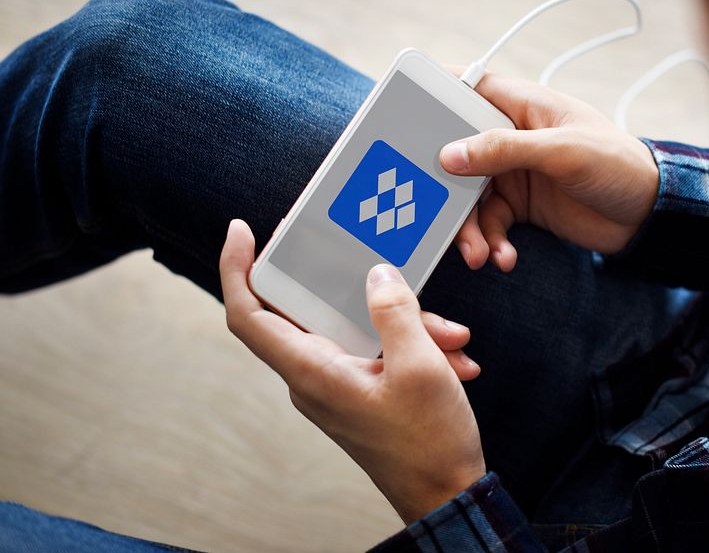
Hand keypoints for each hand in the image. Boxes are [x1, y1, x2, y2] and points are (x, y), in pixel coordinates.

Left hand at [220, 219, 485, 522]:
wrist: (446, 495)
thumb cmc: (428, 444)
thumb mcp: (420, 368)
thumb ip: (395, 312)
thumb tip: (376, 274)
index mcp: (311, 372)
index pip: (248, 315)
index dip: (236, 270)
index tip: (242, 232)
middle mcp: (314, 378)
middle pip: (308, 311)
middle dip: (353, 286)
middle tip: (363, 251)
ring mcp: (337, 385)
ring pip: (356, 329)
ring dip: (404, 322)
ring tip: (450, 334)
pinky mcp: (361, 390)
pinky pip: (377, 350)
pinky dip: (411, 344)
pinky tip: (454, 355)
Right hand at [440, 71, 658, 270]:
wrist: (649, 216)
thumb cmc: (617, 165)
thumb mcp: (562, 151)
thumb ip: (505, 149)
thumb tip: (449, 154)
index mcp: (522, 105)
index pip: (466, 89)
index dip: (433, 98)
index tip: (399, 117)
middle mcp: (511, 136)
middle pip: (456, 152)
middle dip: (443, 185)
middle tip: (431, 210)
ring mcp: (513, 173)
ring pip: (468, 196)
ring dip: (468, 227)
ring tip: (478, 255)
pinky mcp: (520, 206)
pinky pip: (489, 224)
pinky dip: (491, 242)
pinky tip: (503, 258)